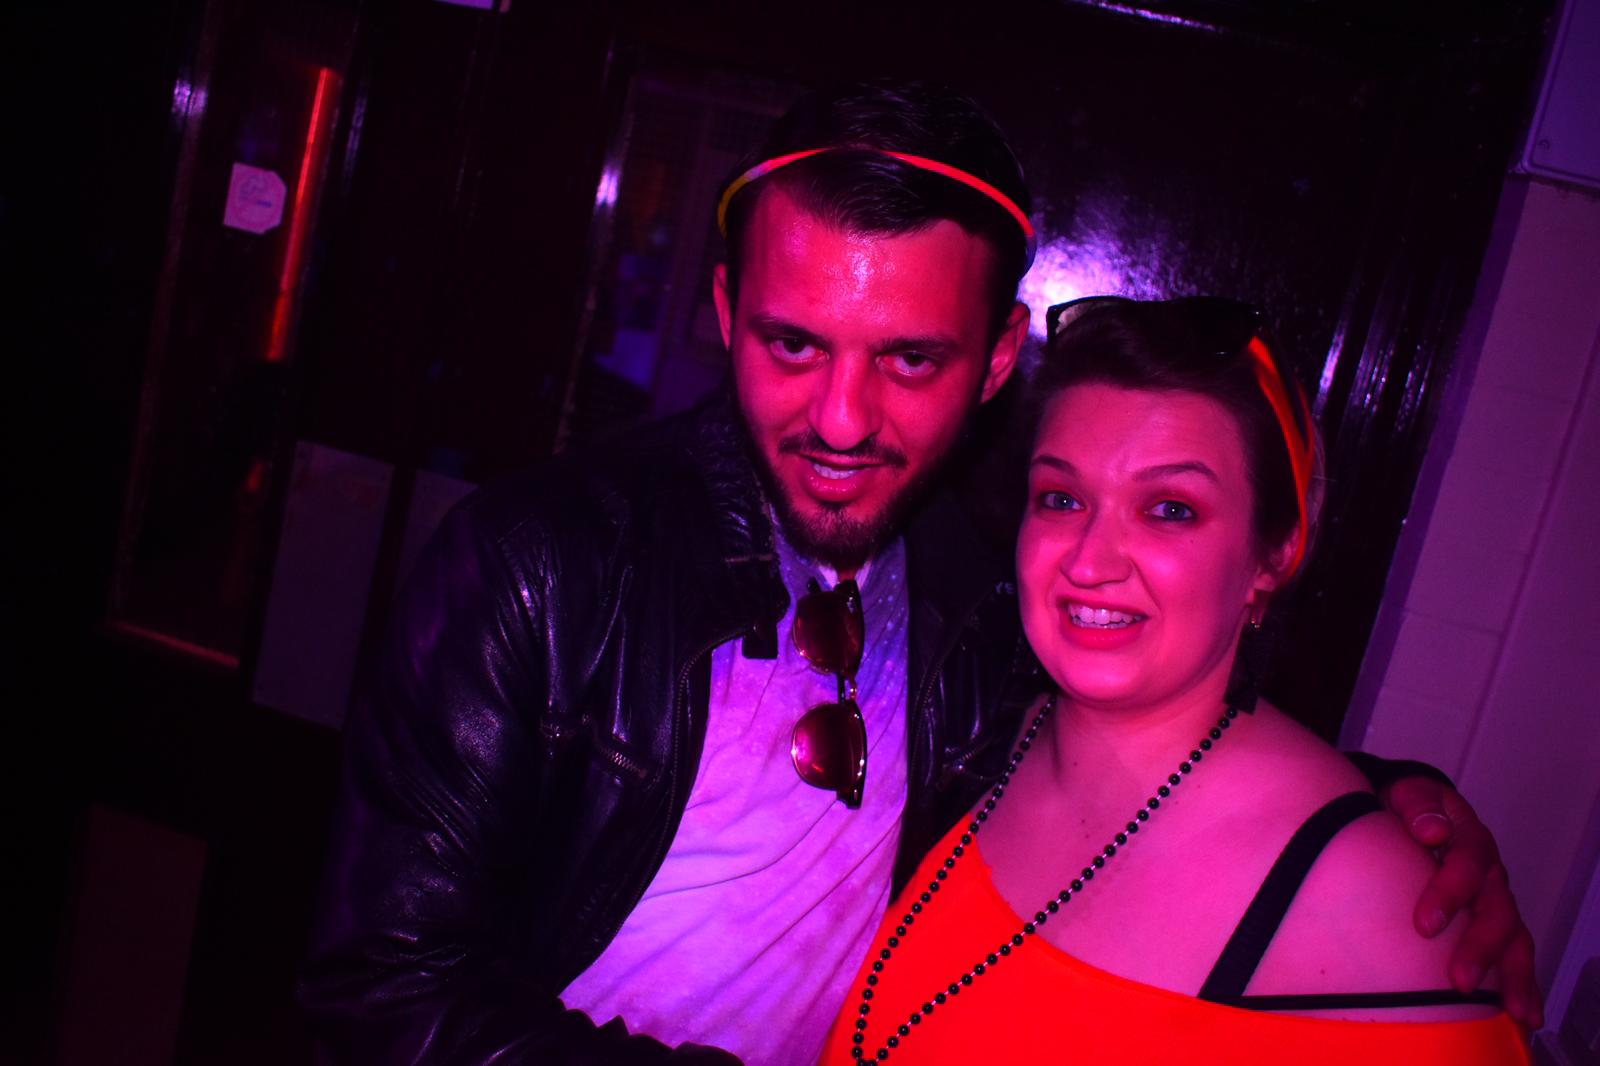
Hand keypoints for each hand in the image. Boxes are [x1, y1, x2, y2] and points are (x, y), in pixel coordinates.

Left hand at [1382, 774, 1542, 1027]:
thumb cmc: (1406, 806)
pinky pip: (1513, 951)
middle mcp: (1489, 871)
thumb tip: (1432, 830)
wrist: (1412, 808)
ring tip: (1515, 1012)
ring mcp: (1495, 897)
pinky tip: (1524, 1014)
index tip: (1425, 925)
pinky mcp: (1492, 920)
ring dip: (1513, 975)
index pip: (1467, 864)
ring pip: (1514, 936)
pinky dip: (1520, 982)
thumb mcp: (1407, 793)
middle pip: (1496, 909)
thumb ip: (1418, 806)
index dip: (1449, 894)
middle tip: (1460, 981)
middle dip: (1481, 947)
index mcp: (1468, 837)